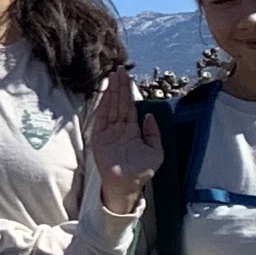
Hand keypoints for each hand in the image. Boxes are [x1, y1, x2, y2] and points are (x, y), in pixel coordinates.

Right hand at [86, 67, 161, 215]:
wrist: (126, 185)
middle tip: (119, 70)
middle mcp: (120, 128)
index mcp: (132, 130)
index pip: (130, 106)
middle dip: (119, 86)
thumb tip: (149, 116)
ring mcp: (109, 132)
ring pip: (110, 107)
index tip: (127, 76)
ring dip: (111, 92)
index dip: (129, 91)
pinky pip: (101, 118)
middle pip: (119, 103)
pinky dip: (102, 105)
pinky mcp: (99, 138)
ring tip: (112, 76)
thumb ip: (154, 133)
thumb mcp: (156, 151)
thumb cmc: (141, 171)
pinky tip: (105, 93)